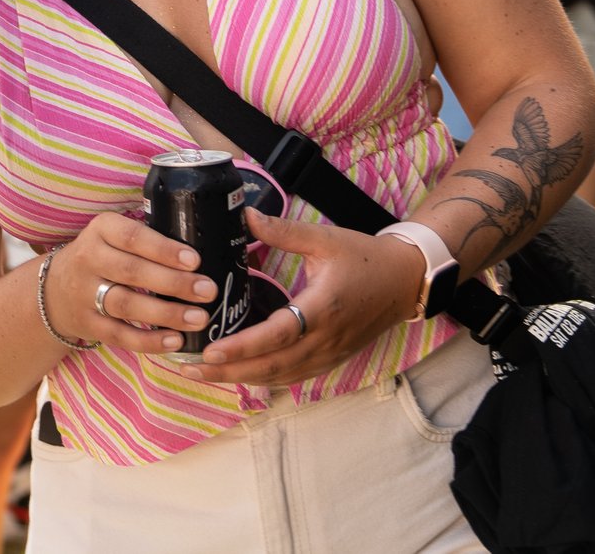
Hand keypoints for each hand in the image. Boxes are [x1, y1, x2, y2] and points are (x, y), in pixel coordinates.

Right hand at [46, 213, 214, 354]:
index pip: (133, 237)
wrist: (54, 289)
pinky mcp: (87, 324)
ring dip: (165, 313)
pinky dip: (148, 340)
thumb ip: (148, 239)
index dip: (164, 249)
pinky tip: (175, 340)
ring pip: (126, 304)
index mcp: (101, 230)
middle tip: (208, 290)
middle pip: (132, 271)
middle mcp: (88, 259)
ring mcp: (84, 294)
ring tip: (199, 318)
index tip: (195, 260)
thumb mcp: (114, 236)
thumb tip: (203, 246)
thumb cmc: (103, 257)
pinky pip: (119, 335)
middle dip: (173, 282)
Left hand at [176, 210, 418, 388]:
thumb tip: (243, 216)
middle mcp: (325, 339)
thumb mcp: (325, 238)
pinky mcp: (331, 360)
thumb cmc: (364, 258)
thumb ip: (284, 230)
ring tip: (204, 372)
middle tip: (191, 367)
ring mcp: (329, 355)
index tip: (210, 350)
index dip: (242, 347)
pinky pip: (293, 376)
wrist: (404, 281)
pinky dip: (263, 378)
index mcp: (322, 309)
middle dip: (229, 370)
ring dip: (241, 378)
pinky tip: (239, 373)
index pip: (276, 335)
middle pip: (272, 366)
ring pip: (279, 376)